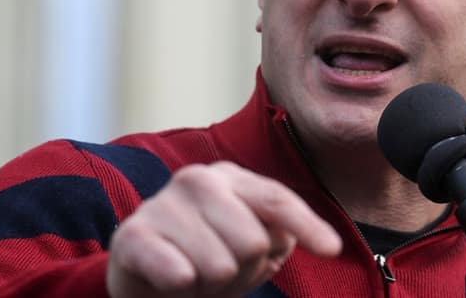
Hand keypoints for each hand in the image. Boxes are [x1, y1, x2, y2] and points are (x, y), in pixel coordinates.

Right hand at [106, 162, 341, 297]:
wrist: (143, 276)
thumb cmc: (207, 256)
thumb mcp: (249, 243)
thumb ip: (275, 232)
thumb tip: (284, 236)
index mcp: (232, 178)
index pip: (277, 200)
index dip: (308, 225)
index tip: (332, 250)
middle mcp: (198, 180)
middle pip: (254, 241)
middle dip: (244, 270)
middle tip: (222, 271)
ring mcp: (163, 204)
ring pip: (221, 265)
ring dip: (212, 284)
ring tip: (196, 275)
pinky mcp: (133, 236)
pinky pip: (179, 273)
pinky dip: (183, 286)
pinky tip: (173, 280)